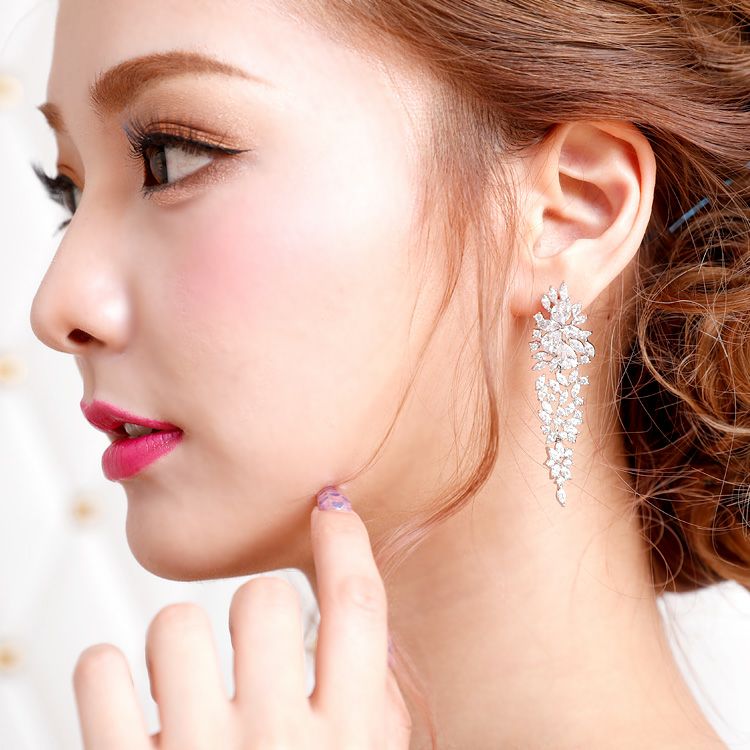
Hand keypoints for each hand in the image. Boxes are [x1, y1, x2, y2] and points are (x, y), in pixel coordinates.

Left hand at [71, 487, 412, 747]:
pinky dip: (106, 675)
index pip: (358, 609)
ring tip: (185, 687)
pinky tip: (129, 704)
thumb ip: (370, 704)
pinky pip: (99, 669)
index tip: (331, 506)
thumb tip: (355, 612)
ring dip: (177, 643)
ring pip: (175, 623)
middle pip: (262, 598)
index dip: (347, 543)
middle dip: (255, 607)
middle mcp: (279, 747)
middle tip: (249, 646)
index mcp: (348, 743)